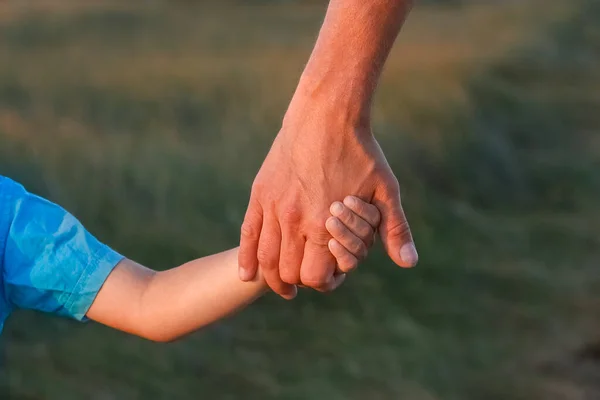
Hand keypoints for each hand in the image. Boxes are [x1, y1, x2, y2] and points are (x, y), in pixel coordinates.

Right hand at [238, 102, 417, 298]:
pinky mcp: (261, 193)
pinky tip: (248, 273)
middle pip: (288, 272)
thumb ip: (394, 229)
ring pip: (265, 258)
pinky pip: (248, 234)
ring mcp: (274, 207)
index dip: (323, 282)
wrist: (327, 114)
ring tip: (281, 287)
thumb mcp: (385, 190)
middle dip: (299, 282)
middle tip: (306, 281)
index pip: (315, 276)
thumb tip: (409, 263)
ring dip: (272, 279)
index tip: (330, 277)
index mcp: (324, 224)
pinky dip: (247, 258)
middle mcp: (294, 220)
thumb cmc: (360, 152)